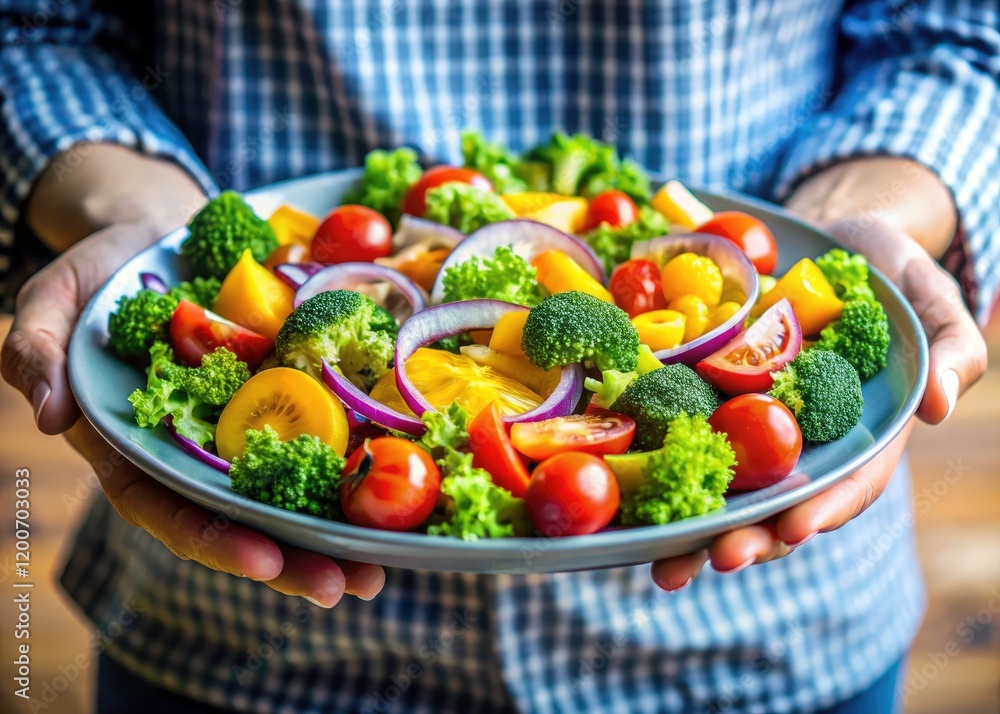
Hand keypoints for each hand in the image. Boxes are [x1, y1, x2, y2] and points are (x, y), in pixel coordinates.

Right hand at [1, 145, 384, 605]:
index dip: (213, 539)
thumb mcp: (57, 296)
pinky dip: (354, 470)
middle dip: (293, 558)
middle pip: (241, 518)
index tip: (264, 560)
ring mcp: (245, 428)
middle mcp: (197, 452)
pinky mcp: (287, 396)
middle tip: (347, 585)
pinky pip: (322, 438)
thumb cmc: (106, 271)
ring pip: (287, 493)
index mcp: (138, 447)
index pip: (169, 508)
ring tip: (381, 567)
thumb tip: (51, 413)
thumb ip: (36, 347)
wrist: (165, 235)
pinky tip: (397, 495)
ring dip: (334, 534)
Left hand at [650, 160, 987, 590]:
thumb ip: (952, 346)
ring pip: (727, 489)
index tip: (794, 529)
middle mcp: (805, 442)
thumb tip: (939, 405)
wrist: (829, 242)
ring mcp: (756, 426)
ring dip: (695, 529)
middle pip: (779, 503)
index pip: (848, 483)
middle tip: (713, 560)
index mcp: (860, 433)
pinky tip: (629, 503)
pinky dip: (661, 470)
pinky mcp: (712, 401)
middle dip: (748, 537)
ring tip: (660, 562)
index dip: (823, 509)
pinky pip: (686, 438)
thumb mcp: (930, 299)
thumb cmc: (889, 274)